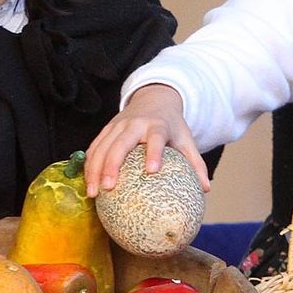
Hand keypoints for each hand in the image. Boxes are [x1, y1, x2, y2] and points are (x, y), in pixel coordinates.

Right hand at [84, 83, 210, 196]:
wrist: (154, 100)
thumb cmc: (172, 127)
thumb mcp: (186, 140)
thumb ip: (195, 164)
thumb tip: (206, 189)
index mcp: (157, 125)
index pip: (155, 138)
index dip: (154, 153)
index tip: (152, 171)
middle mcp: (134, 123)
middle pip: (120, 144)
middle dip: (112, 165)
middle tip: (108, 188)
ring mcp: (117, 125)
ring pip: (101, 146)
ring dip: (94, 169)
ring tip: (93, 193)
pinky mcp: (106, 129)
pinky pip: (94, 147)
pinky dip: (88, 165)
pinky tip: (86, 183)